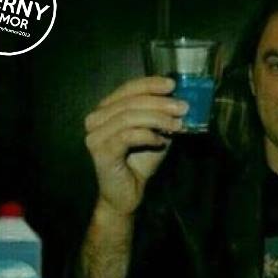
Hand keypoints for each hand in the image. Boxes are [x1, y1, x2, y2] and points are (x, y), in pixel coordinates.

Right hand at [84, 76, 188, 215]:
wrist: (128, 193)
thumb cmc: (140, 161)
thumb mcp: (156, 133)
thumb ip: (163, 117)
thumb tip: (182, 101)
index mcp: (107, 109)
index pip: (128, 88)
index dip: (150, 84)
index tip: (172, 85)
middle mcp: (96, 118)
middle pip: (130, 102)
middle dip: (159, 103)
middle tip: (182, 108)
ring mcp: (95, 135)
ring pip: (128, 117)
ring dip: (157, 119)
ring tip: (177, 125)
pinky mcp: (100, 151)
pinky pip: (126, 136)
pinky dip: (147, 136)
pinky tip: (161, 141)